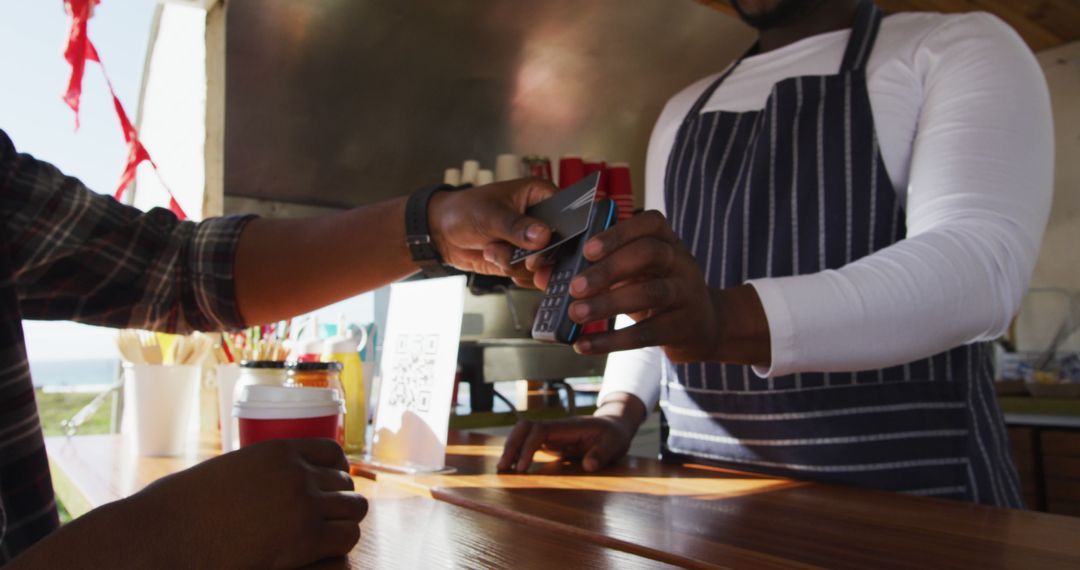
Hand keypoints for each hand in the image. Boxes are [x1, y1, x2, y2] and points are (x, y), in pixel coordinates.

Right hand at [133, 439, 364, 567]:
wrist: (162, 536)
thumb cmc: (178, 509)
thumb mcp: (226, 473)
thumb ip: (255, 474)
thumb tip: (262, 485)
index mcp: (278, 450)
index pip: (333, 453)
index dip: (335, 474)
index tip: (329, 491)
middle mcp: (297, 472)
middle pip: (346, 484)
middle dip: (339, 503)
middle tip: (325, 523)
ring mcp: (303, 503)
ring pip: (354, 511)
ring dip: (343, 525)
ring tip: (326, 540)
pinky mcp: (305, 537)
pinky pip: (346, 538)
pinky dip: (339, 547)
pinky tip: (321, 555)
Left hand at [429, 178, 556, 286]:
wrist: (442, 232)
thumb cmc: (464, 210)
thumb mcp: (490, 214)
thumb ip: (517, 226)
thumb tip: (542, 236)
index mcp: (541, 195)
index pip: (567, 215)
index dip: (561, 234)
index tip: (547, 246)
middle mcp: (542, 220)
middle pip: (559, 245)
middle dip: (536, 256)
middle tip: (524, 259)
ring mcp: (533, 243)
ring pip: (543, 265)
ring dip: (515, 263)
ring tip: (493, 248)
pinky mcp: (524, 260)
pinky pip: (530, 275)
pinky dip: (512, 272)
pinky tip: (495, 257)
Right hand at [497, 394, 644, 472]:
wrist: (614, 427)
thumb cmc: (613, 436)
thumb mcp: (614, 444)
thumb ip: (602, 454)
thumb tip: (589, 465)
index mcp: (568, 426)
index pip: (540, 431)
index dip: (528, 447)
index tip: (521, 468)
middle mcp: (556, 427)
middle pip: (525, 427)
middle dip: (511, 445)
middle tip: (502, 468)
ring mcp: (552, 433)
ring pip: (524, 433)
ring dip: (511, 448)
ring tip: (503, 469)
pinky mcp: (551, 441)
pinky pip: (529, 443)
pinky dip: (518, 452)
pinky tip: (513, 467)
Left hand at [560, 210, 720, 361]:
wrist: (703, 325)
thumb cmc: (656, 289)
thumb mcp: (634, 273)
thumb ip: (593, 269)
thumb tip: (543, 276)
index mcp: (667, 240)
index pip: (650, 223)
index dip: (618, 233)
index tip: (588, 249)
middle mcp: (681, 261)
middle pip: (649, 254)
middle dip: (608, 269)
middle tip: (574, 287)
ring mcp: (686, 293)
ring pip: (649, 293)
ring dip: (608, 304)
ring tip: (575, 314)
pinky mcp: (683, 326)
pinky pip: (647, 332)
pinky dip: (612, 340)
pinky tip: (584, 344)